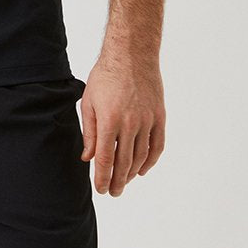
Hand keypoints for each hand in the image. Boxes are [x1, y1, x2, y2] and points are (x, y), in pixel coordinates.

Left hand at [79, 54, 165, 195]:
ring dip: (132, 173)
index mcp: (109, 120)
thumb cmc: (105, 76)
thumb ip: (89, 132)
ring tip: (124, 182)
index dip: (102, 177)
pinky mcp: (159, 116)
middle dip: (117, 181)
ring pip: (141, 156)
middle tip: (113, 192)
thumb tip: (87, 158)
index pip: (105, 158)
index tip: (100, 189)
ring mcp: (147, 120)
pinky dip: (151, 161)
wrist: (131, 55)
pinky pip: (157, 145)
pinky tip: (142, 169)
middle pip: (124, 162)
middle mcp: (130, 123)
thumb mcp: (89, 102)